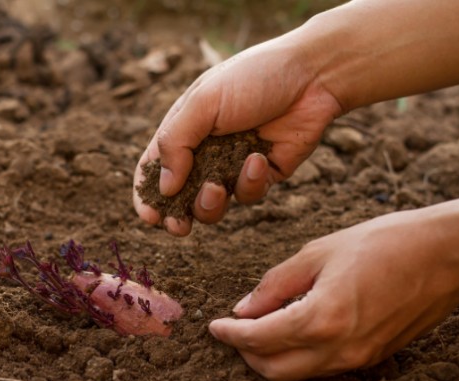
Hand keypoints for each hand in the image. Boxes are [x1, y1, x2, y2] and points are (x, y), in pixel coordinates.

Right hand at [133, 36, 341, 235]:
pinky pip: (248, 195)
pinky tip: (258, 160)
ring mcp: (233, 165)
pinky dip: (250, 183)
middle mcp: (204, 151)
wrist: (313, 75)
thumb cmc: (252, 78)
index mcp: (183, 130)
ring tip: (217, 189)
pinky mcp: (263, 175)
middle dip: (176, 216)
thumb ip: (176, 143)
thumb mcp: (203, 102)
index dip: (146, 195)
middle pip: (179, 197)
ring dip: (210, 204)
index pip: (153, 169)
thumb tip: (164, 187)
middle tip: (179, 226)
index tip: (148, 216)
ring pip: (212, 205)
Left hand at [208, 199, 458, 380]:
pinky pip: (323, 367)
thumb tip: (243, 307)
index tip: (213, 325)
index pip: (258, 339)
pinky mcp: (373, 357)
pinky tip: (293, 329)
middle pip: (273, 369)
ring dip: (271, 357)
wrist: (444, 254)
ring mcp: (359, 358)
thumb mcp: (318, 252)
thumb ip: (275, 284)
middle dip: (246, 352)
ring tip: (259, 327)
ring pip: (298, 374)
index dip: (229, 334)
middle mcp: (339, 348)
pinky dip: (299, 356)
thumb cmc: (383, 243)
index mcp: (321, 318)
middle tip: (233, 329)